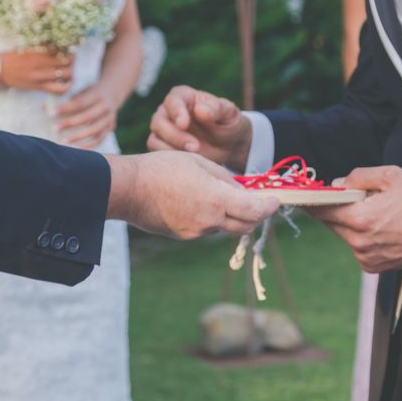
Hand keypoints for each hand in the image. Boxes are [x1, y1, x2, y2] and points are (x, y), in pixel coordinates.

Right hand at [1, 50, 73, 94]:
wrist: (1, 70)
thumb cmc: (14, 56)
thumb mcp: (26, 47)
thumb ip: (40, 45)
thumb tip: (55, 40)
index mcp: (37, 52)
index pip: (59, 49)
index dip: (68, 49)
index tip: (71, 48)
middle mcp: (40, 65)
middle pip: (65, 62)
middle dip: (72, 60)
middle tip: (72, 59)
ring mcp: (41, 77)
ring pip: (65, 75)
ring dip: (71, 72)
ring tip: (71, 70)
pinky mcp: (40, 87)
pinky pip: (58, 90)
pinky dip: (66, 87)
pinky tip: (68, 83)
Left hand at [56, 84, 118, 148]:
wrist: (112, 93)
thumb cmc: (90, 92)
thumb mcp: (80, 90)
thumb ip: (64, 98)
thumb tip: (44, 108)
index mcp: (97, 94)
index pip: (80, 102)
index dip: (66, 108)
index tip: (51, 113)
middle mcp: (105, 107)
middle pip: (87, 117)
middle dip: (70, 123)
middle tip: (54, 129)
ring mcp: (109, 119)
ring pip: (95, 130)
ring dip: (78, 137)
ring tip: (63, 142)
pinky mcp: (110, 128)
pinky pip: (100, 139)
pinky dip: (89, 146)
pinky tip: (77, 149)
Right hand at [105, 151, 279, 238]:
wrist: (127, 189)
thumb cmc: (161, 168)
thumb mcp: (199, 163)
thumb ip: (224, 178)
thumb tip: (238, 189)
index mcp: (216, 199)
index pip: (254, 211)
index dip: (268, 208)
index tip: (274, 202)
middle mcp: (209, 221)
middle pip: (245, 225)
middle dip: (254, 214)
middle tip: (255, 201)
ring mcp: (195, 232)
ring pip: (224, 227)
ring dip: (230, 215)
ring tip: (217, 195)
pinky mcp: (183, 237)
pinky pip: (206, 229)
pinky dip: (211, 218)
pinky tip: (196, 202)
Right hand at [147, 85, 252, 170]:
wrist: (228, 146)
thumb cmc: (228, 124)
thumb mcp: (229, 114)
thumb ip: (216, 109)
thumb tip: (199, 110)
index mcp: (184, 97)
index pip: (173, 100)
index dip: (176, 111)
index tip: (184, 124)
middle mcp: (169, 111)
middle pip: (159, 121)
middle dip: (175, 136)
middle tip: (195, 147)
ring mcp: (163, 129)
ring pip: (155, 139)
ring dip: (172, 150)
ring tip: (194, 156)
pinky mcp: (163, 146)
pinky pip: (157, 153)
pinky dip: (170, 160)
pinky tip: (188, 162)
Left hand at [309, 166, 401, 272]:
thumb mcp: (390, 176)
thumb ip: (359, 176)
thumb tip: (337, 183)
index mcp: (360, 219)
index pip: (321, 210)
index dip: (313, 200)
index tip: (306, 195)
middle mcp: (358, 242)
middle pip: (330, 223)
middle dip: (335, 209)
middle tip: (350, 199)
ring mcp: (364, 256)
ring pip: (343, 235)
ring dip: (350, 224)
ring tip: (373, 214)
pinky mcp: (371, 266)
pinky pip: (356, 247)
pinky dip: (361, 237)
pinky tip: (380, 230)